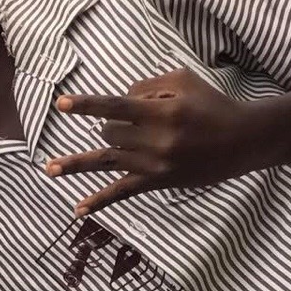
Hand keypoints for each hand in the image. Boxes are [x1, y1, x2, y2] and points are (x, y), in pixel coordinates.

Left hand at [47, 69, 284, 214]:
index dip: (86, 105)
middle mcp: (154, 139)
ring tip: (49, 169)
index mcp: (161, 111)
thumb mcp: (184, 80)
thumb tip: (119, 100)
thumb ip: (148, 85)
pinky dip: (99, 201)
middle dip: (112, 125)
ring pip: (107, 159)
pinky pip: (121, 193)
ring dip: (76, 164)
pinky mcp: (156, 182)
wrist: (242, 140)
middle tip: (134, 122)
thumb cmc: (212, 105)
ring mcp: (153, 164)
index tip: (61, 104)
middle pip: (110, 132)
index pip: (114, 106)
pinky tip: (78, 210)